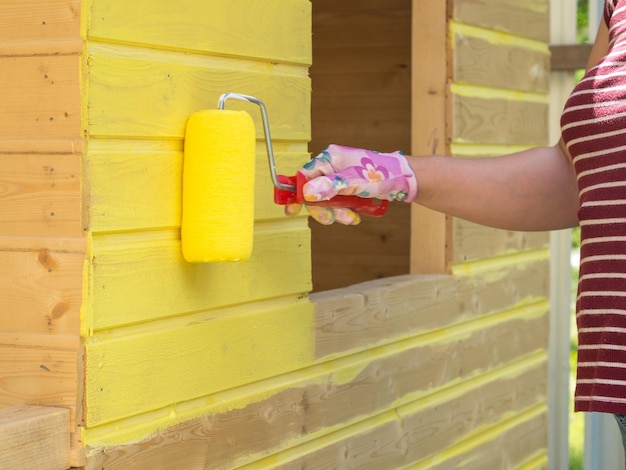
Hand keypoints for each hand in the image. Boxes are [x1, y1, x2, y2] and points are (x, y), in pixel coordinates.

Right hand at [285, 144, 417, 224]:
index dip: (297, 193)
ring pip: (326, 202)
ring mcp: (340, 179)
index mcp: (329, 158)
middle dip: (322, 208)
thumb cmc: (381, 174)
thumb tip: (307, 193)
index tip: (291, 210)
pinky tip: (355, 215)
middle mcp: (332, 168)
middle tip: (331, 218)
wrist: (404, 180)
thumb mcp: (353, 182)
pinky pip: (338, 205)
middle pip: (313, 192)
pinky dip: (344, 212)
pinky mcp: (347, 190)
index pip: (304, 175)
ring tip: (351, 217)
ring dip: (336, 213)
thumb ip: (330, 187)